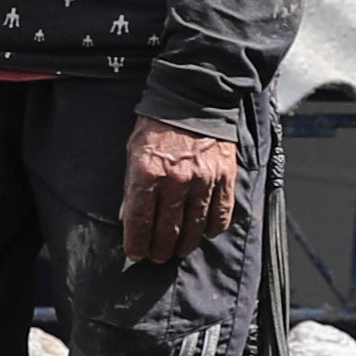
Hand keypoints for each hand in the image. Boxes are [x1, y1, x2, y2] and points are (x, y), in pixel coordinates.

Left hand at [121, 118, 241, 267]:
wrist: (193, 98)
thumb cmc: (158, 125)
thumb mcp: (133, 150)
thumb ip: (133, 185)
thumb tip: (131, 217)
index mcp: (148, 173)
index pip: (139, 222)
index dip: (136, 244)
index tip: (136, 254)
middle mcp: (176, 181)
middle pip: (167, 231)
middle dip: (159, 250)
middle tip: (157, 257)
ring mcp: (203, 181)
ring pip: (195, 228)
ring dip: (185, 245)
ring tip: (179, 251)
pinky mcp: (224, 178)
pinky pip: (220, 215)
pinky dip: (212, 229)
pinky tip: (205, 233)